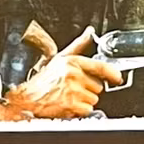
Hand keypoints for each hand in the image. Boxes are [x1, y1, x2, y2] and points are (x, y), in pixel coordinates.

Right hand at [5, 22, 123, 119]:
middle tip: (74, 89)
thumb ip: (78, 45)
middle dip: (89, 89)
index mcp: (72, 62)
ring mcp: (73, 90)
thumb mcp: (59, 58)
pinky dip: (80, 111)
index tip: (117, 78)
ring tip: (69, 97)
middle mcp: (73, 75)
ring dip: (84, 101)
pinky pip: (88, 110)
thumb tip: (90, 32)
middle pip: (99, 86)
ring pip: (94, 99)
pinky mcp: (71, 105)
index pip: (101, 66)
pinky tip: (68, 106)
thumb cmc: (42, 81)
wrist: (26, 100)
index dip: (113, 74)